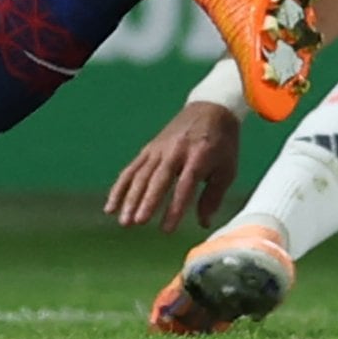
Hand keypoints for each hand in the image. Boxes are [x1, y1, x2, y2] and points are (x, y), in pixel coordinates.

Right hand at [105, 101, 242, 231]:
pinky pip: (131, 169)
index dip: (174, 208)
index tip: (166, 229)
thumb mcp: (227, 169)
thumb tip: (203, 223)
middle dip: (146, 202)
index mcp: (198, 157)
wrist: (211, 108)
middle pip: (157, 179)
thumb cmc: (222, 143)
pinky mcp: (149, 149)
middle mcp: (175, 152)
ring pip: (140, 175)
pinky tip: (111, 206)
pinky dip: (120, 188)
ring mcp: (159, 149)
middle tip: (137, 222)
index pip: (184, 186)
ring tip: (123, 221)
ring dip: (129, 199)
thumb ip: (213, 197)